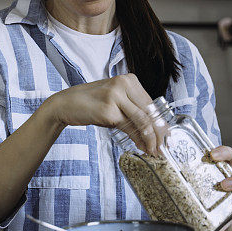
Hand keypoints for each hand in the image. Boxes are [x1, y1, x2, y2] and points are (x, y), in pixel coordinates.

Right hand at [45, 74, 164, 153]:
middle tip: (162, 148)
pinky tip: (141, 147)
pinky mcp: (108, 110)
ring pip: (142, 120)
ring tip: (153, 151)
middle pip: (149, 112)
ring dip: (150, 139)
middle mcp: (124, 84)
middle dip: (159, 133)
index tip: (165, 137)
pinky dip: (137, 139)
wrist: (66, 104)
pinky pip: (129, 127)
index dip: (160, 122)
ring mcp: (116, 96)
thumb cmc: (91, 103)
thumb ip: (133, 110)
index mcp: (129, 79)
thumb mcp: (115, 100)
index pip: (151, 104)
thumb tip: (153, 132)